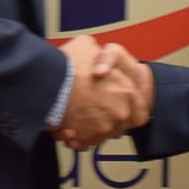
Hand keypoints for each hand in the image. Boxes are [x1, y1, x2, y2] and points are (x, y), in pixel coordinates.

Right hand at [56, 35, 148, 149]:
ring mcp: (102, 127)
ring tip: (77, 118)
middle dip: (108, 120)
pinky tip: (68, 127)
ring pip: (102, 135)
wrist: (48, 82)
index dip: (131, 111)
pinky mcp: (85, 138)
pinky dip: (78, 137)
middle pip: (120, 126)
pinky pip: (85, 143)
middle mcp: (118, 112)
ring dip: (92, 129)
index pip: (140, 113)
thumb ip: (98, 55)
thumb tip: (94, 56)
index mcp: (125, 91)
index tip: (122, 110)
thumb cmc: (68, 65)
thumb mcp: (87, 45)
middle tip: (93, 110)